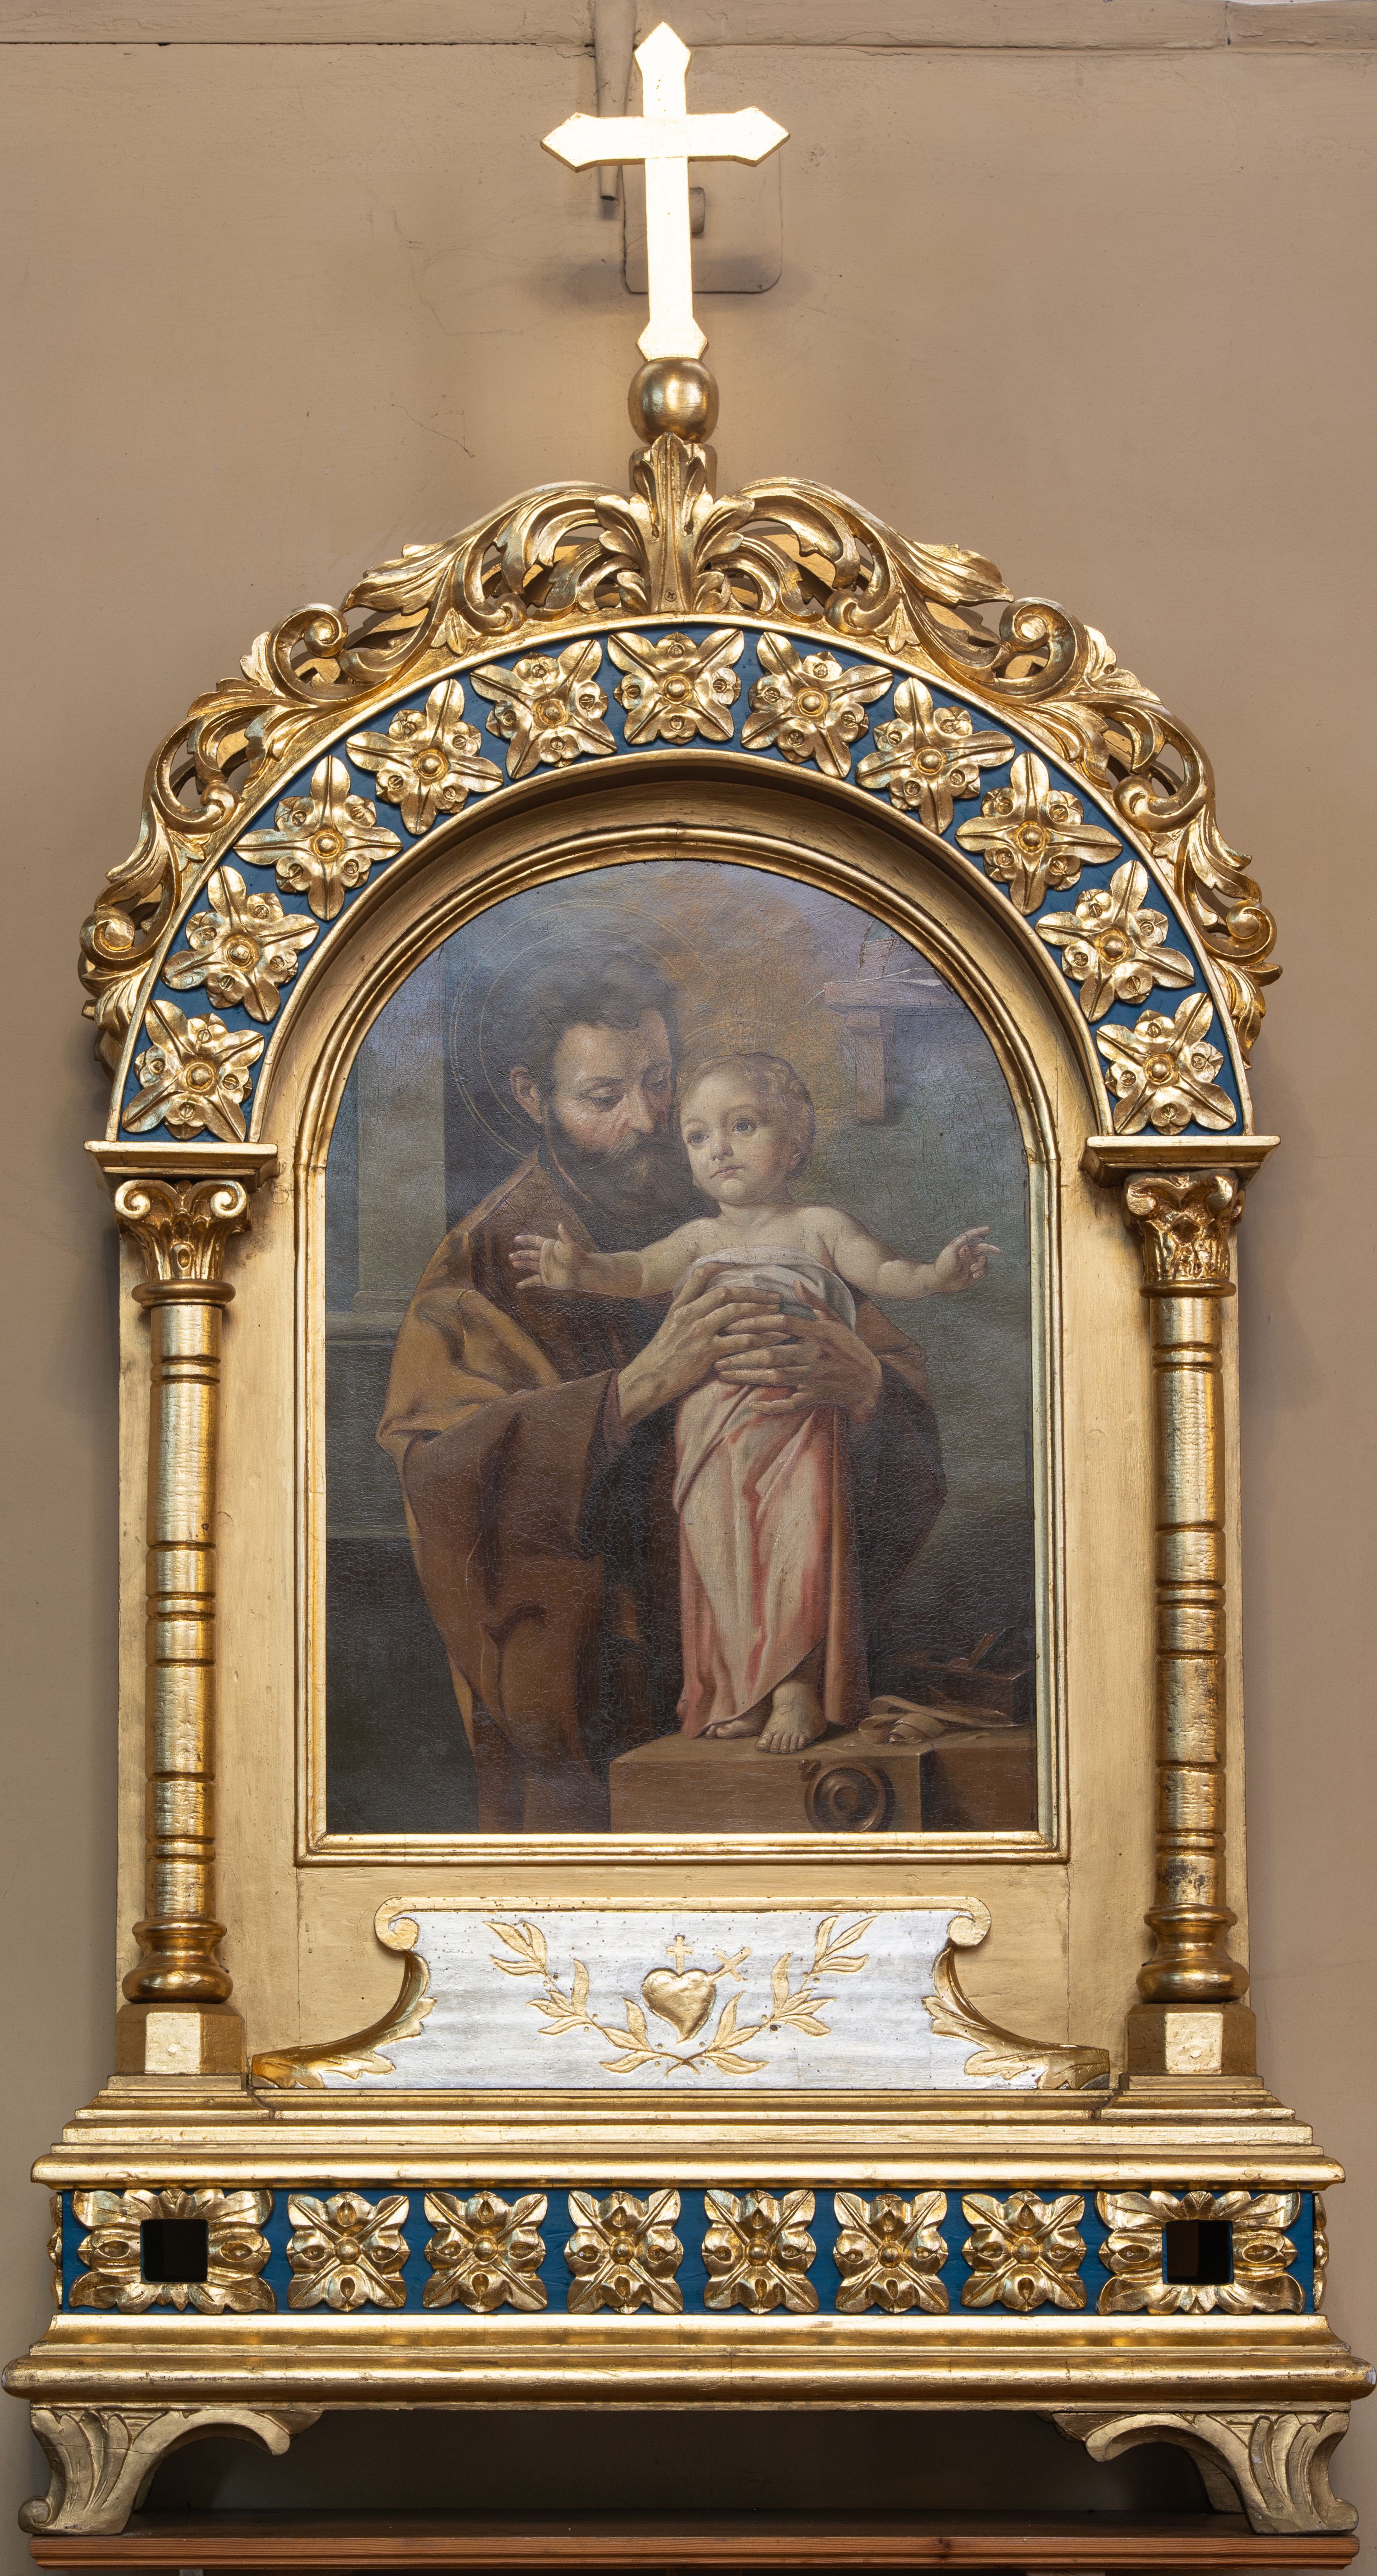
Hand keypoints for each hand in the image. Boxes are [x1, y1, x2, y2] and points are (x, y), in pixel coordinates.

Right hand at [511, 1224, 584, 1291]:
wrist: (582, 1272)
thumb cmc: (577, 1257)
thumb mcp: (570, 1245)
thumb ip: (564, 1235)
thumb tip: (560, 1224)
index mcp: (549, 1247)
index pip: (534, 1240)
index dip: (525, 1239)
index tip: (516, 1239)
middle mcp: (545, 1257)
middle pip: (529, 1254)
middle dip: (520, 1254)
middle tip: (511, 1256)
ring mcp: (544, 1268)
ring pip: (529, 1265)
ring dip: (521, 1264)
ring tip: (513, 1263)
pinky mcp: (546, 1279)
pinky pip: (533, 1280)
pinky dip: (525, 1283)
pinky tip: (518, 1285)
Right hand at [616, 1267, 788, 1427]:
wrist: (648, 1380)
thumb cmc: (661, 1356)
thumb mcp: (669, 1327)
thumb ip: (687, 1312)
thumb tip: (708, 1304)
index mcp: (680, 1306)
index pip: (700, 1276)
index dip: (720, 1266)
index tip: (740, 1263)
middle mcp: (689, 1314)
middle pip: (726, 1293)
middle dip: (753, 1292)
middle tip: (774, 1295)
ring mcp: (698, 1332)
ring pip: (735, 1312)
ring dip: (760, 1310)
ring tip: (778, 1312)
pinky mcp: (707, 1352)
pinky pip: (740, 1341)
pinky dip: (760, 1338)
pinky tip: (773, 1338)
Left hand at [714, 1287, 883, 1423]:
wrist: (869, 1382)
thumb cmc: (850, 1347)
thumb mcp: (836, 1320)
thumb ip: (813, 1302)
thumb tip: (794, 1282)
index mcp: (820, 1333)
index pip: (784, 1324)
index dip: (758, 1321)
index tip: (734, 1322)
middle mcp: (816, 1355)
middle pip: (773, 1354)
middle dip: (742, 1354)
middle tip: (717, 1352)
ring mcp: (815, 1378)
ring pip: (775, 1378)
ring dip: (747, 1376)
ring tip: (723, 1372)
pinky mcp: (814, 1397)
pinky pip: (790, 1404)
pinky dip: (772, 1407)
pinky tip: (752, 1404)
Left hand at [931, 1225, 998, 1291]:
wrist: (940, 1281)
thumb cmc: (943, 1265)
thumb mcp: (950, 1252)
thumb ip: (959, 1243)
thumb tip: (966, 1235)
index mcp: (961, 1246)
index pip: (972, 1236)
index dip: (979, 1232)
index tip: (988, 1229)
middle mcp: (967, 1254)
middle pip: (982, 1248)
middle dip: (991, 1248)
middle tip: (998, 1251)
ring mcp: (971, 1263)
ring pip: (984, 1260)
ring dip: (981, 1265)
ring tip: (972, 1270)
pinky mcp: (973, 1273)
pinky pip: (984, 1271)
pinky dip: (982, 1272)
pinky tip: (975, 1275)